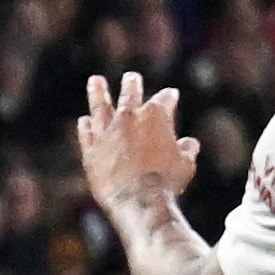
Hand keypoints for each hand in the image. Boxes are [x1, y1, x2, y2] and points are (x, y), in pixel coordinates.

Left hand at [73, 72, 194, 220]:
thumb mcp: (185, 164)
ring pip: (100, 107)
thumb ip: (187, 150)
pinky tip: (84, 121)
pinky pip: (87, 134)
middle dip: (132, 84)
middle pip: (130, 94)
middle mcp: (129, 117)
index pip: (164, 99)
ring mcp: (107, 132)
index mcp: (156, 115)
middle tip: (131, 77)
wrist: (137, 198)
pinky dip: (85, 127)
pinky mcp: (91, 150)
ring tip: (95, 81)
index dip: (169, 97)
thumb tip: (190, 144)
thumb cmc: (166, 181)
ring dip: (98, 93)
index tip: (171, 94)